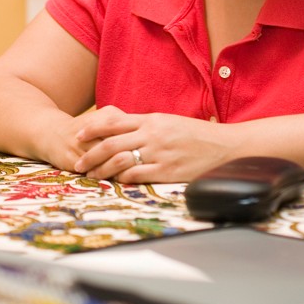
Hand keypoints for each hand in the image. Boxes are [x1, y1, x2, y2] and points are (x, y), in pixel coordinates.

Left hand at [73, 106, 237, 182]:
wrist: (225, 146)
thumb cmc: (197, 135)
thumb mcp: (169, 122)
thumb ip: (147, 125)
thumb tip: (124, 130)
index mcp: (151, 120)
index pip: (113, 122)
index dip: (92, 128)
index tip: (78, 135)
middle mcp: (152, 135)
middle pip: (111, 144)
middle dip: (90, 154)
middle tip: (78, 163)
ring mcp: (159, 153)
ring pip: (120, 161)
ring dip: (102, 170)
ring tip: (92, 176)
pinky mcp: (167, 171)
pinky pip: (137, 175)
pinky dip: (122, 179)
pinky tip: (115, 183)